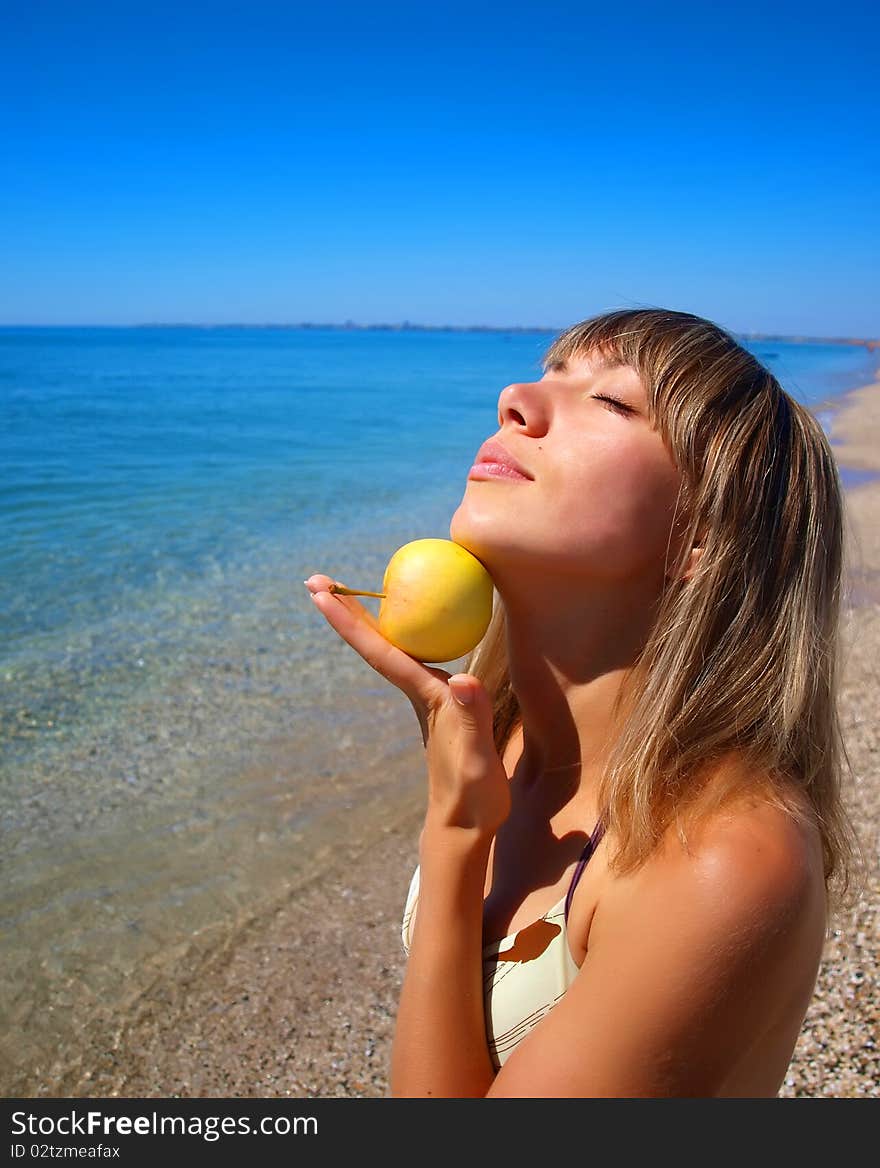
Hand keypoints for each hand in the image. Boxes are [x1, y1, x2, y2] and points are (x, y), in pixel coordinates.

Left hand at [305, 574, 510, 835]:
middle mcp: (416, 691)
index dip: (350, 620)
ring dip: (368, 619)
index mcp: (422, 696)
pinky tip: (419, 624)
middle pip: (374, 643)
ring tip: (350, 591)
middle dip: (346, 610)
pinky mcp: (437, 704)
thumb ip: (471, 718)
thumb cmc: (472, 795)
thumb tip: (461, 680)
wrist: (466, 825)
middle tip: (316, 579)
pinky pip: (414, 656)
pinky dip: (407, 632)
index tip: (321, 591)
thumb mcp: (476, 756)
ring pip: (390, 648)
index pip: (380, 651)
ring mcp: (424, 698)